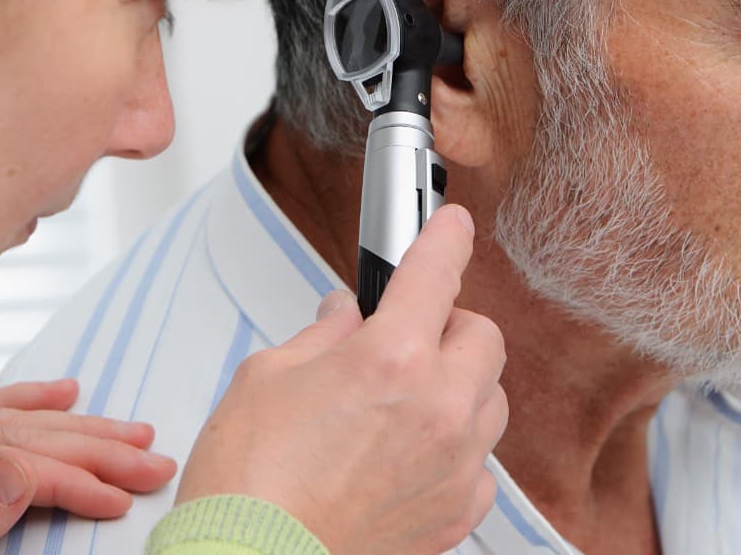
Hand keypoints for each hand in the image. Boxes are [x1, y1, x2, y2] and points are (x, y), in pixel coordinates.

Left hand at [0, 378, 177, 552]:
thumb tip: (21, 469)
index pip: (4, 462)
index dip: (69, 478)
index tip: (121, 497)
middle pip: (14, 434)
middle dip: (91, 447)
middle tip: (152, 459)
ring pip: (4, 423)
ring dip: (73, 427)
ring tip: (129, 432)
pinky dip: (23, 404)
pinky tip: (62, 394)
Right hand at [177, 204, 507, 553]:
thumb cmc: (248, 485)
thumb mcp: (267, 378)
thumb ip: (320, 338)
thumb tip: (342, 320)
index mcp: (391, 359)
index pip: (437, 273)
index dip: (445, 238)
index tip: (452, 227)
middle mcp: (438, 408)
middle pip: (483, 336)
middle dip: (448, 326)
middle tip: (406, 335)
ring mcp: (455, 465)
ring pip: (491, 400)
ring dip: (458, 387)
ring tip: (404, 401)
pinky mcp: (457, 514)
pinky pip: (480, 464)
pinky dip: (455, 451)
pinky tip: (409, 455)